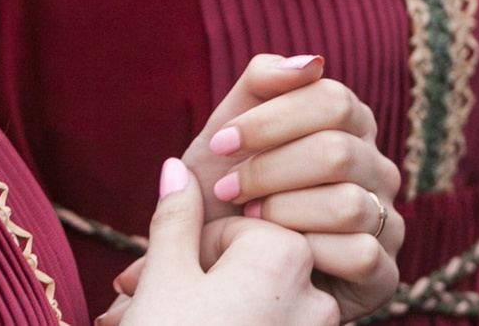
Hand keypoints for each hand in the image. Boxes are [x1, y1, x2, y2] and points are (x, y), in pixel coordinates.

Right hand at [96, 157, 336, 325]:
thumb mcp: (164, 279)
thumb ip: (176, 217)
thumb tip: (178, 168)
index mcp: (281, 258)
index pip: (240, 227)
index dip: (196, 252)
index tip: (175, 286)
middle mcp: (314, 297)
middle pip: (257, 263)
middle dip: (213, 281)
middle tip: (177, 310)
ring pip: (267, 302)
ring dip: (227, 310)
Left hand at [184, 55, 402, 321]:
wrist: (218, 258)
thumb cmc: (227, 185)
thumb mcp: (230, 128)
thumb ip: (262, 82)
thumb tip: (311, 62)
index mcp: (348, 124)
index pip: (332, 100)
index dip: (271, 120)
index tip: (220, 143)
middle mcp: (376, 168)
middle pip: (337, 151)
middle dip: (268, 170)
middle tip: (228, 189)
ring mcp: (386, 220)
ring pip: (349, 204)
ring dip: (282, 212)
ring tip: (248, 220)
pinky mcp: (384, 271)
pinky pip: (361, 254)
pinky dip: (309, 252)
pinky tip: (280, 253)